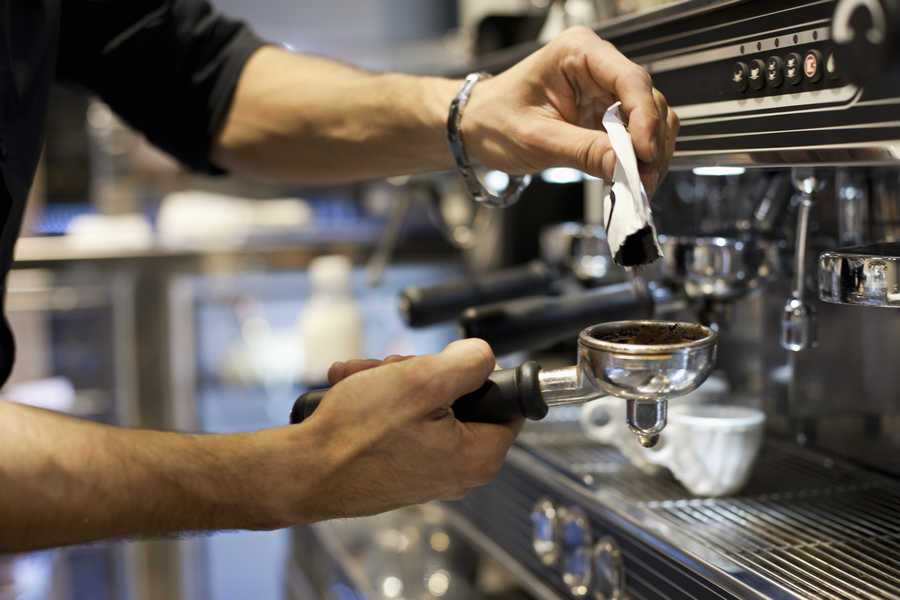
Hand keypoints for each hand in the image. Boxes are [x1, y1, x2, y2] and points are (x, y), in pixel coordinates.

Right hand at [266, 340, 521, 523]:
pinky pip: (398, 423)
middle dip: (418, 372)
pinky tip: (350, 391)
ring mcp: (425, 471)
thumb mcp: (422, 380)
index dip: (476, 373)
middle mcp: (457, 471)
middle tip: (391, 367)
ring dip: (390, 381)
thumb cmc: (358, 435)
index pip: (506, 402)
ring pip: (421, 405)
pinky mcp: (397, 469)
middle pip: (458, 398)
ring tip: (359, 378)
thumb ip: (467, 362)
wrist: (301, 472)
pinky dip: (375, 402)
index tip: (445, 364)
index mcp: (479, 456)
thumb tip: (482, 355)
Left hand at [463, 26, 678, 193]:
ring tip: (639, 183)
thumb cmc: (494, 120)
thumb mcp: (537, 139)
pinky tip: (629, 177)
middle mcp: (598, 64)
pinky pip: (634, 134)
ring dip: (650, 152)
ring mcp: (604, 90)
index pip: (629, 80)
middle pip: (647, 99)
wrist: (476, 127)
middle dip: (650, 141)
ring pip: (649, 118)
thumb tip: (626, 167)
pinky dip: (636, 157)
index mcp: (578, 51)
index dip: (645, 118)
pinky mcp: (605, 114)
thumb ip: (583, 151)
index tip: (646, 154)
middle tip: (645, 179)